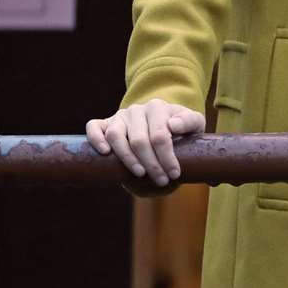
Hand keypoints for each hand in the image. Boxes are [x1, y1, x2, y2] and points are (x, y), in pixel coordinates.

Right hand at [85, 100, 204, 186]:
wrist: (162, 124)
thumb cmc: (179, 127)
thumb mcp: (193, 123)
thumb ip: (189, 121)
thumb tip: (172, 125)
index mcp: (158, 107)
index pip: (160, 135)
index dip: (166, 157)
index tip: (174, 174)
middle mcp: (136, 110)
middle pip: (139, 140)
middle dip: (151, 164)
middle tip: (161, 180)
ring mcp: (119, 116)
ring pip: (116, 136)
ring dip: (127, 158)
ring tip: (140, 173)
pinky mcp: (104, 123)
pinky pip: (94, 128)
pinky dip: (96, 139)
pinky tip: (105, 153)